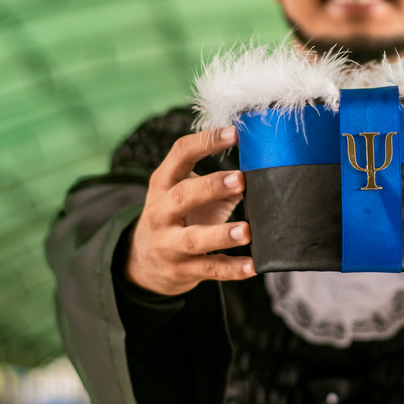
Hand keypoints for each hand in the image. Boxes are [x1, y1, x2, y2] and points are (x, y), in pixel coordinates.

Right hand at [126, 126, 255, 295]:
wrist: (143, 265)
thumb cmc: (178, 219)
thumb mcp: (186, 195)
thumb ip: (218, 183)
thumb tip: (260, 169)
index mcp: (163, 185)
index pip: (179, 154)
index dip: (205, 142)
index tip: (234, 132)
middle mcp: (161, 213)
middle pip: (182, 196)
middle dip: (211, 187)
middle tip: (240, 179)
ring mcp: (169, 245)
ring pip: (194, 239)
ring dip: (221, 234)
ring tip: (247, 231)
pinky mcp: (182, 271)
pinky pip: (210, 269)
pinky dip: (232, 269)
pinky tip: (252, 266)